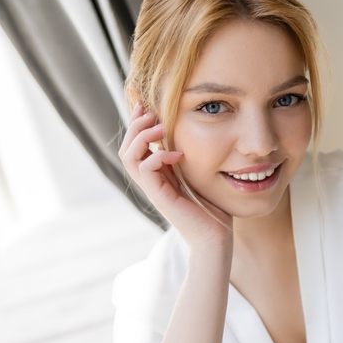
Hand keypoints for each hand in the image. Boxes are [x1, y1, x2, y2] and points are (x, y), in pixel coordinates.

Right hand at [119, 103, 231, 248]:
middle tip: (149, 110)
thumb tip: (194, 135)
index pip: (136, 146)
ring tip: (160, 125)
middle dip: (135, 125)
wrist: (215, 238)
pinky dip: (157, 155)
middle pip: (126, 148)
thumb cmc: (213, 209)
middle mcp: (151, 182)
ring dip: (141, 136)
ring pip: (129, 156)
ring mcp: (153, 190)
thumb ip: (191, 159)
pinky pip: (146, 170)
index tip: (147, 105)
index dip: (138, 124)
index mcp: (158, 175)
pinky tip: (177, 152)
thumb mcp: (200, 176)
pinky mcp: (160, 198)